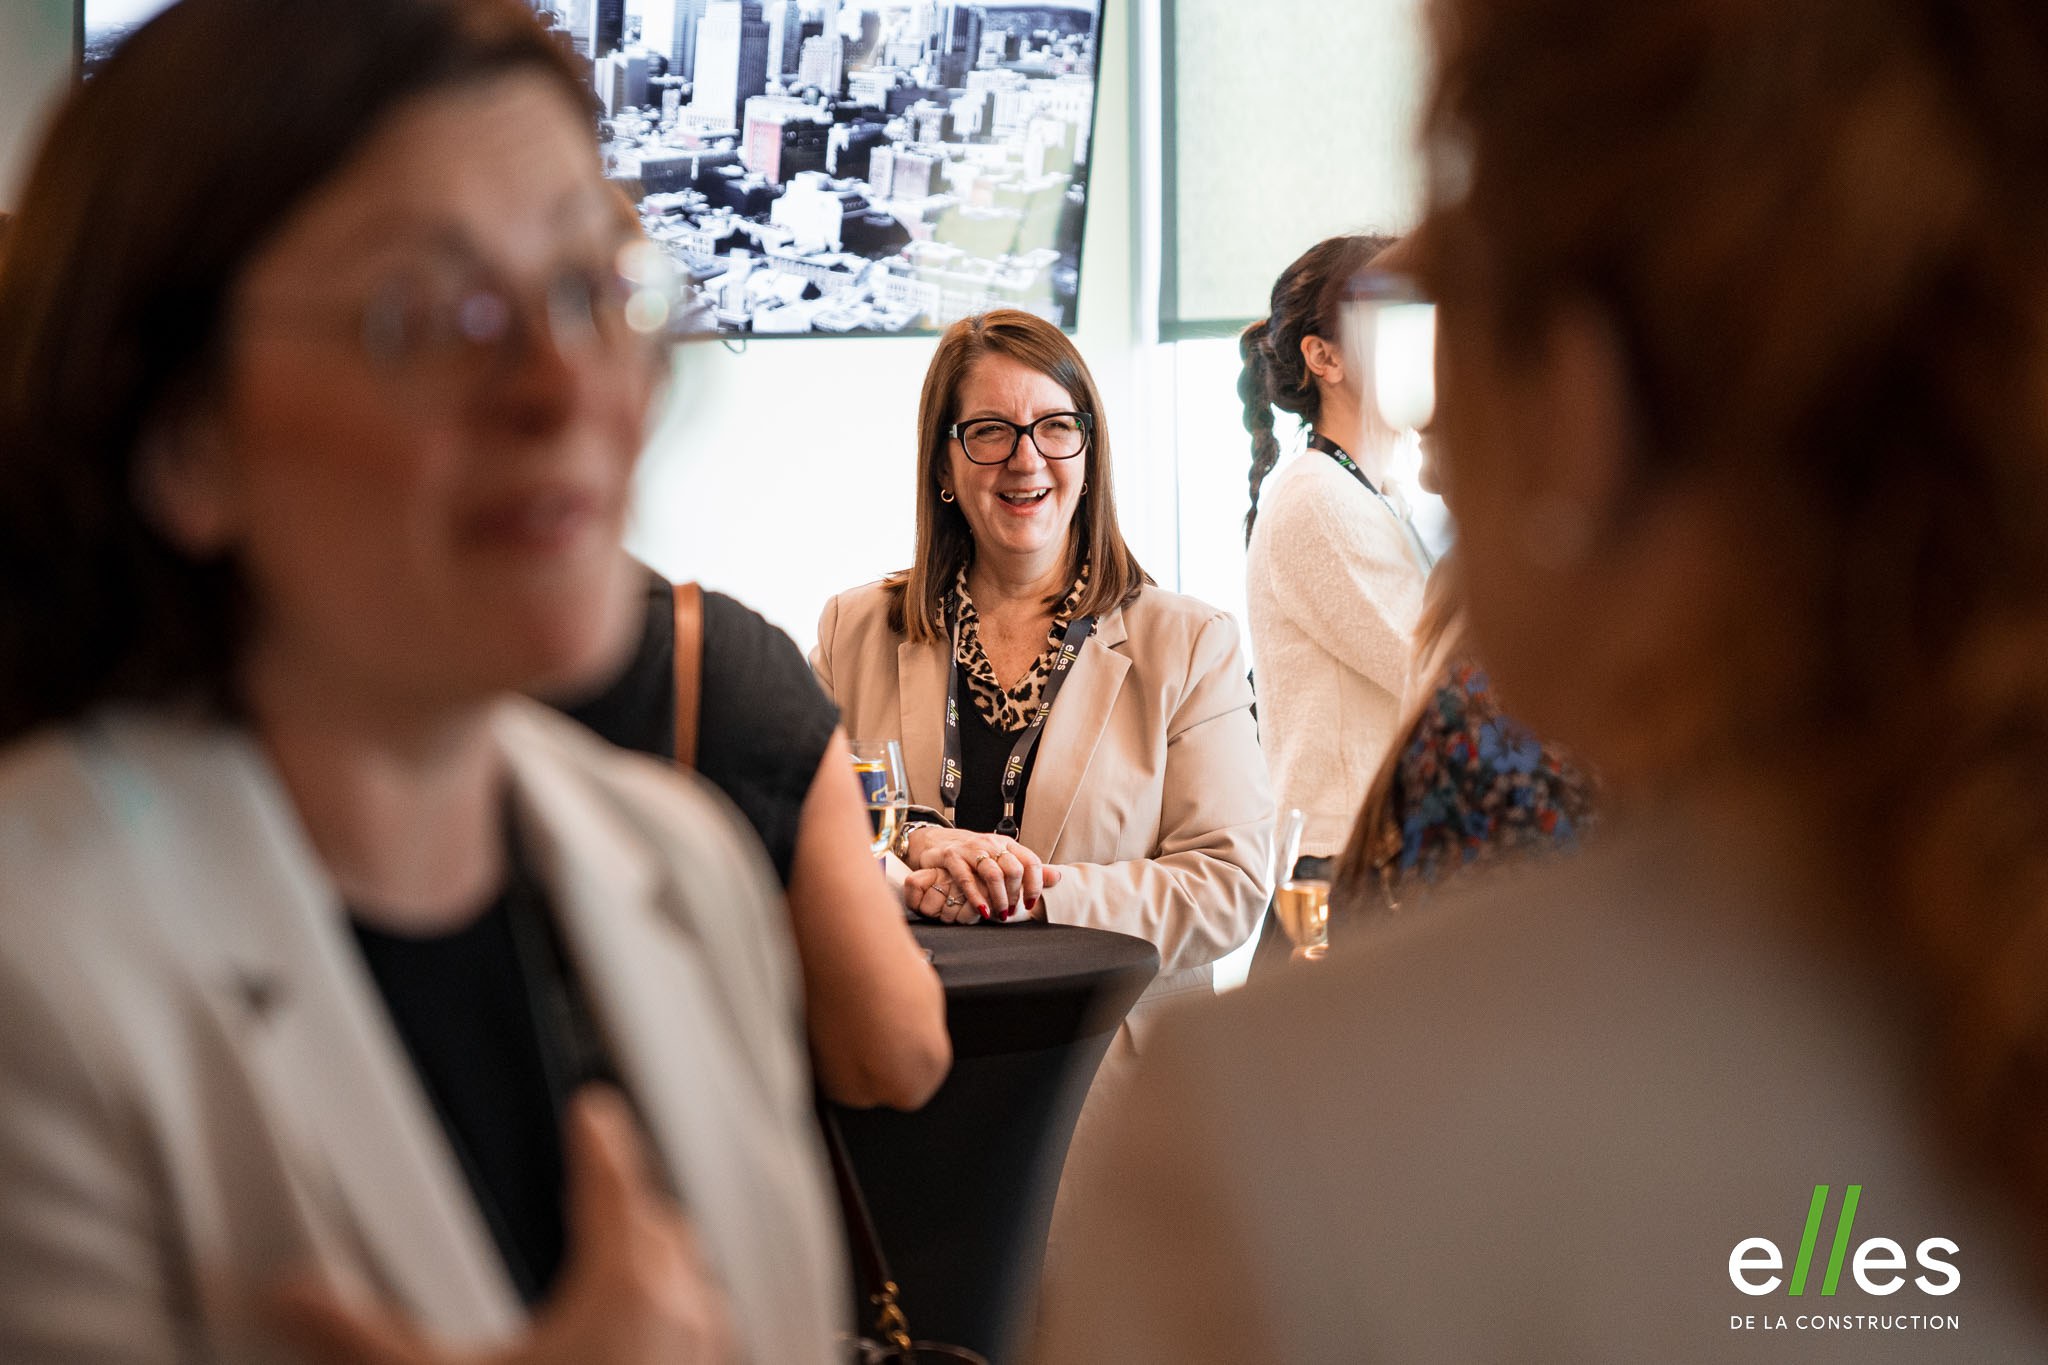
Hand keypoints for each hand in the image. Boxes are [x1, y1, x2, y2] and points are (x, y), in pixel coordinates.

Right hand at [269, 1086, 735, 1364]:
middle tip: (599, 1174)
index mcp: (623, 1288)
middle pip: (661, 1223)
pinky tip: (646, 1332)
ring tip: (624, 1246)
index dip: (601, 1139)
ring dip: (658, 1252)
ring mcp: (703, 1357)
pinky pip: (703, 1329)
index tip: (592, 1108)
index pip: (613, 1183)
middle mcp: (681, 1314)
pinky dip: (675, 1307)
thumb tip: (286, 1293)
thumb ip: (358, 1335)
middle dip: (628, 1194)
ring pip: (692, 1276)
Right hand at [903, 828, 1058, 918]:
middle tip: (1011, 911)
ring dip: (999, 898)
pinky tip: (982, 910)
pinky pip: (967, 879)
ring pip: (993, 874)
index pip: (1031, 861)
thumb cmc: (973, 855)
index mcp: (1007, 844)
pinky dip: (976, 897)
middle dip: (1015, 895)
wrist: (937, 842)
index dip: (1035, 885)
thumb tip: (1058, 877)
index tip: (1031, 904)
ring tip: (999, 914)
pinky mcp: (952, 857)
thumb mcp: (1002, 858)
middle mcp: (991, 843)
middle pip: (1013, 869)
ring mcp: (971, 849)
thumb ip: (1029, 869)